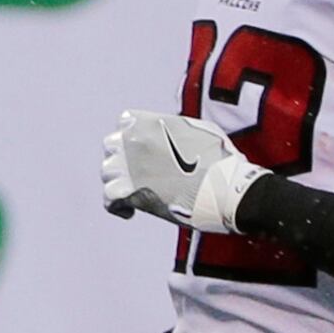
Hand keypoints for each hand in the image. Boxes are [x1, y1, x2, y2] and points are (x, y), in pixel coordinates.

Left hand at [102, 110, 259, 232]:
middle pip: (112, 147)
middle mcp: (134, 140)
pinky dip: (117, 206)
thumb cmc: (219, 160)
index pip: (125, 122)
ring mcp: (129, 166)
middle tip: (137, 172)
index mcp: (150, 122)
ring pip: (108, 173)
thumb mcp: (199, 129)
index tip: (141, 148)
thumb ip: (174, 127)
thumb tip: (170, 131)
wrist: (224, 188)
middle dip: (122, 158)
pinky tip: (130, 211)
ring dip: (119, 182)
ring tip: (135, 192)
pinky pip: (109, 198)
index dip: (131, 136)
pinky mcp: (130, 192)